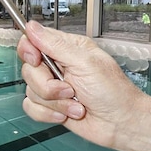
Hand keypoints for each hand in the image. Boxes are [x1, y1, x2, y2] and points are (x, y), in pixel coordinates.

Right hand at [17, 21, 150, 150]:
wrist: (120, 123)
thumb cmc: (113, 92)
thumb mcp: (85, 63)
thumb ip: (55, 45)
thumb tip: (32, 26)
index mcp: (66, 48)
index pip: (32, 41)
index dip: (29, 51)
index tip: (37, 60)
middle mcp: (58, 66)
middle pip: (29, 70)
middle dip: (48, 85)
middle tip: (70, 89)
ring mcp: (54, 88)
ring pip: (31, 91)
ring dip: (55, 103)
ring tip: (76, 104)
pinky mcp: (51, 106)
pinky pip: (31, 108)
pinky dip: (48, 114)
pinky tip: (67, 114)